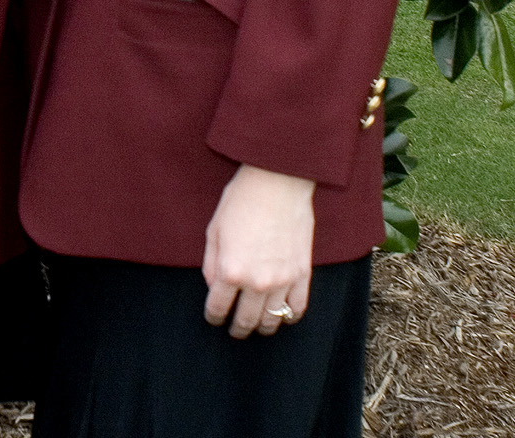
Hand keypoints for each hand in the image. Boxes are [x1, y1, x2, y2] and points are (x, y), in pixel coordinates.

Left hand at [202, 163, 315, 337]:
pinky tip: (283, 316)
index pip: (218, 307)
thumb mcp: (214, 231)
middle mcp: (257, 282)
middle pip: (246, 319)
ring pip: (272, 319)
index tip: (213, 318)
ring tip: (257, 326)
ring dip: (262, 326)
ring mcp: (283, 281)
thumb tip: (214, 287)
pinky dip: (290, 317)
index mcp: (230, 271)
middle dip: (237, 328)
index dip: (213, 316)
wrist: (277, 183)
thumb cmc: (241, 202)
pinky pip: (298, 308)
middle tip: (234, 331)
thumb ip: (211, 264)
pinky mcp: (303, 274)